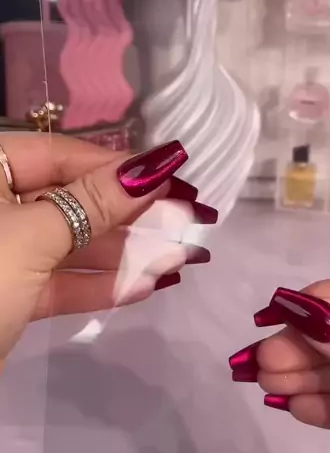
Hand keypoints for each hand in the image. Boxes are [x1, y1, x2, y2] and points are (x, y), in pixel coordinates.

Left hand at [0, 133, 216, 359]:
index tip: (173, 179)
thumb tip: (155, 166)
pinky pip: (56, 283)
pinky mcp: (2, 298)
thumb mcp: (32, 236)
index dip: (119, 167)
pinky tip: (146, 287)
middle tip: (188, 221)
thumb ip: (95, 202)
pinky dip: (98, 287)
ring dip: (124, 254)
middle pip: (70, 199)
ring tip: (181, 259)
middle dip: (130, 215)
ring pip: (68, 244)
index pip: (60, 154)